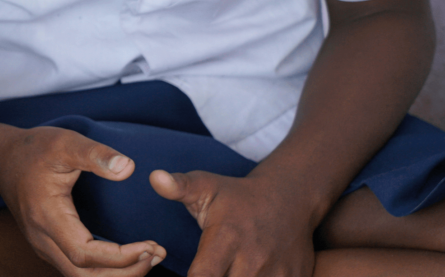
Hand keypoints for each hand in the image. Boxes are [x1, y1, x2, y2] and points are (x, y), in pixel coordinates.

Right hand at [0, 126, 164, 276]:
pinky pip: (77, 270)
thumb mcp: (66, 142)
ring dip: (117, 275)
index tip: (149, 245)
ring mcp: (43, 246)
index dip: (120, 257)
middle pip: (84, 276)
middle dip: (125, 273)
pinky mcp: (48, 246)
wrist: (2, 159)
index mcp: (47, 215)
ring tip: (149, 257)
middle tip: (156, 254)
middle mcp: (42, 238)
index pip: (84, 254)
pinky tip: (128, 256)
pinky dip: (105, 270)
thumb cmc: (35, 149)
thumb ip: (96, 154)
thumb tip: (128, 168)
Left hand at [151, 170, 315, 276]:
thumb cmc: (238, 197)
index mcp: (226, 238)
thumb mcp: (206, 186)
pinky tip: (248, 273)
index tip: (191, 275)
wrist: (289, 199)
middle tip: (212, 270)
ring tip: (228, 270)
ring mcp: (277, 272)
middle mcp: (252, 259)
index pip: (203, 276)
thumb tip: (155, 177)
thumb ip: (179, 187)